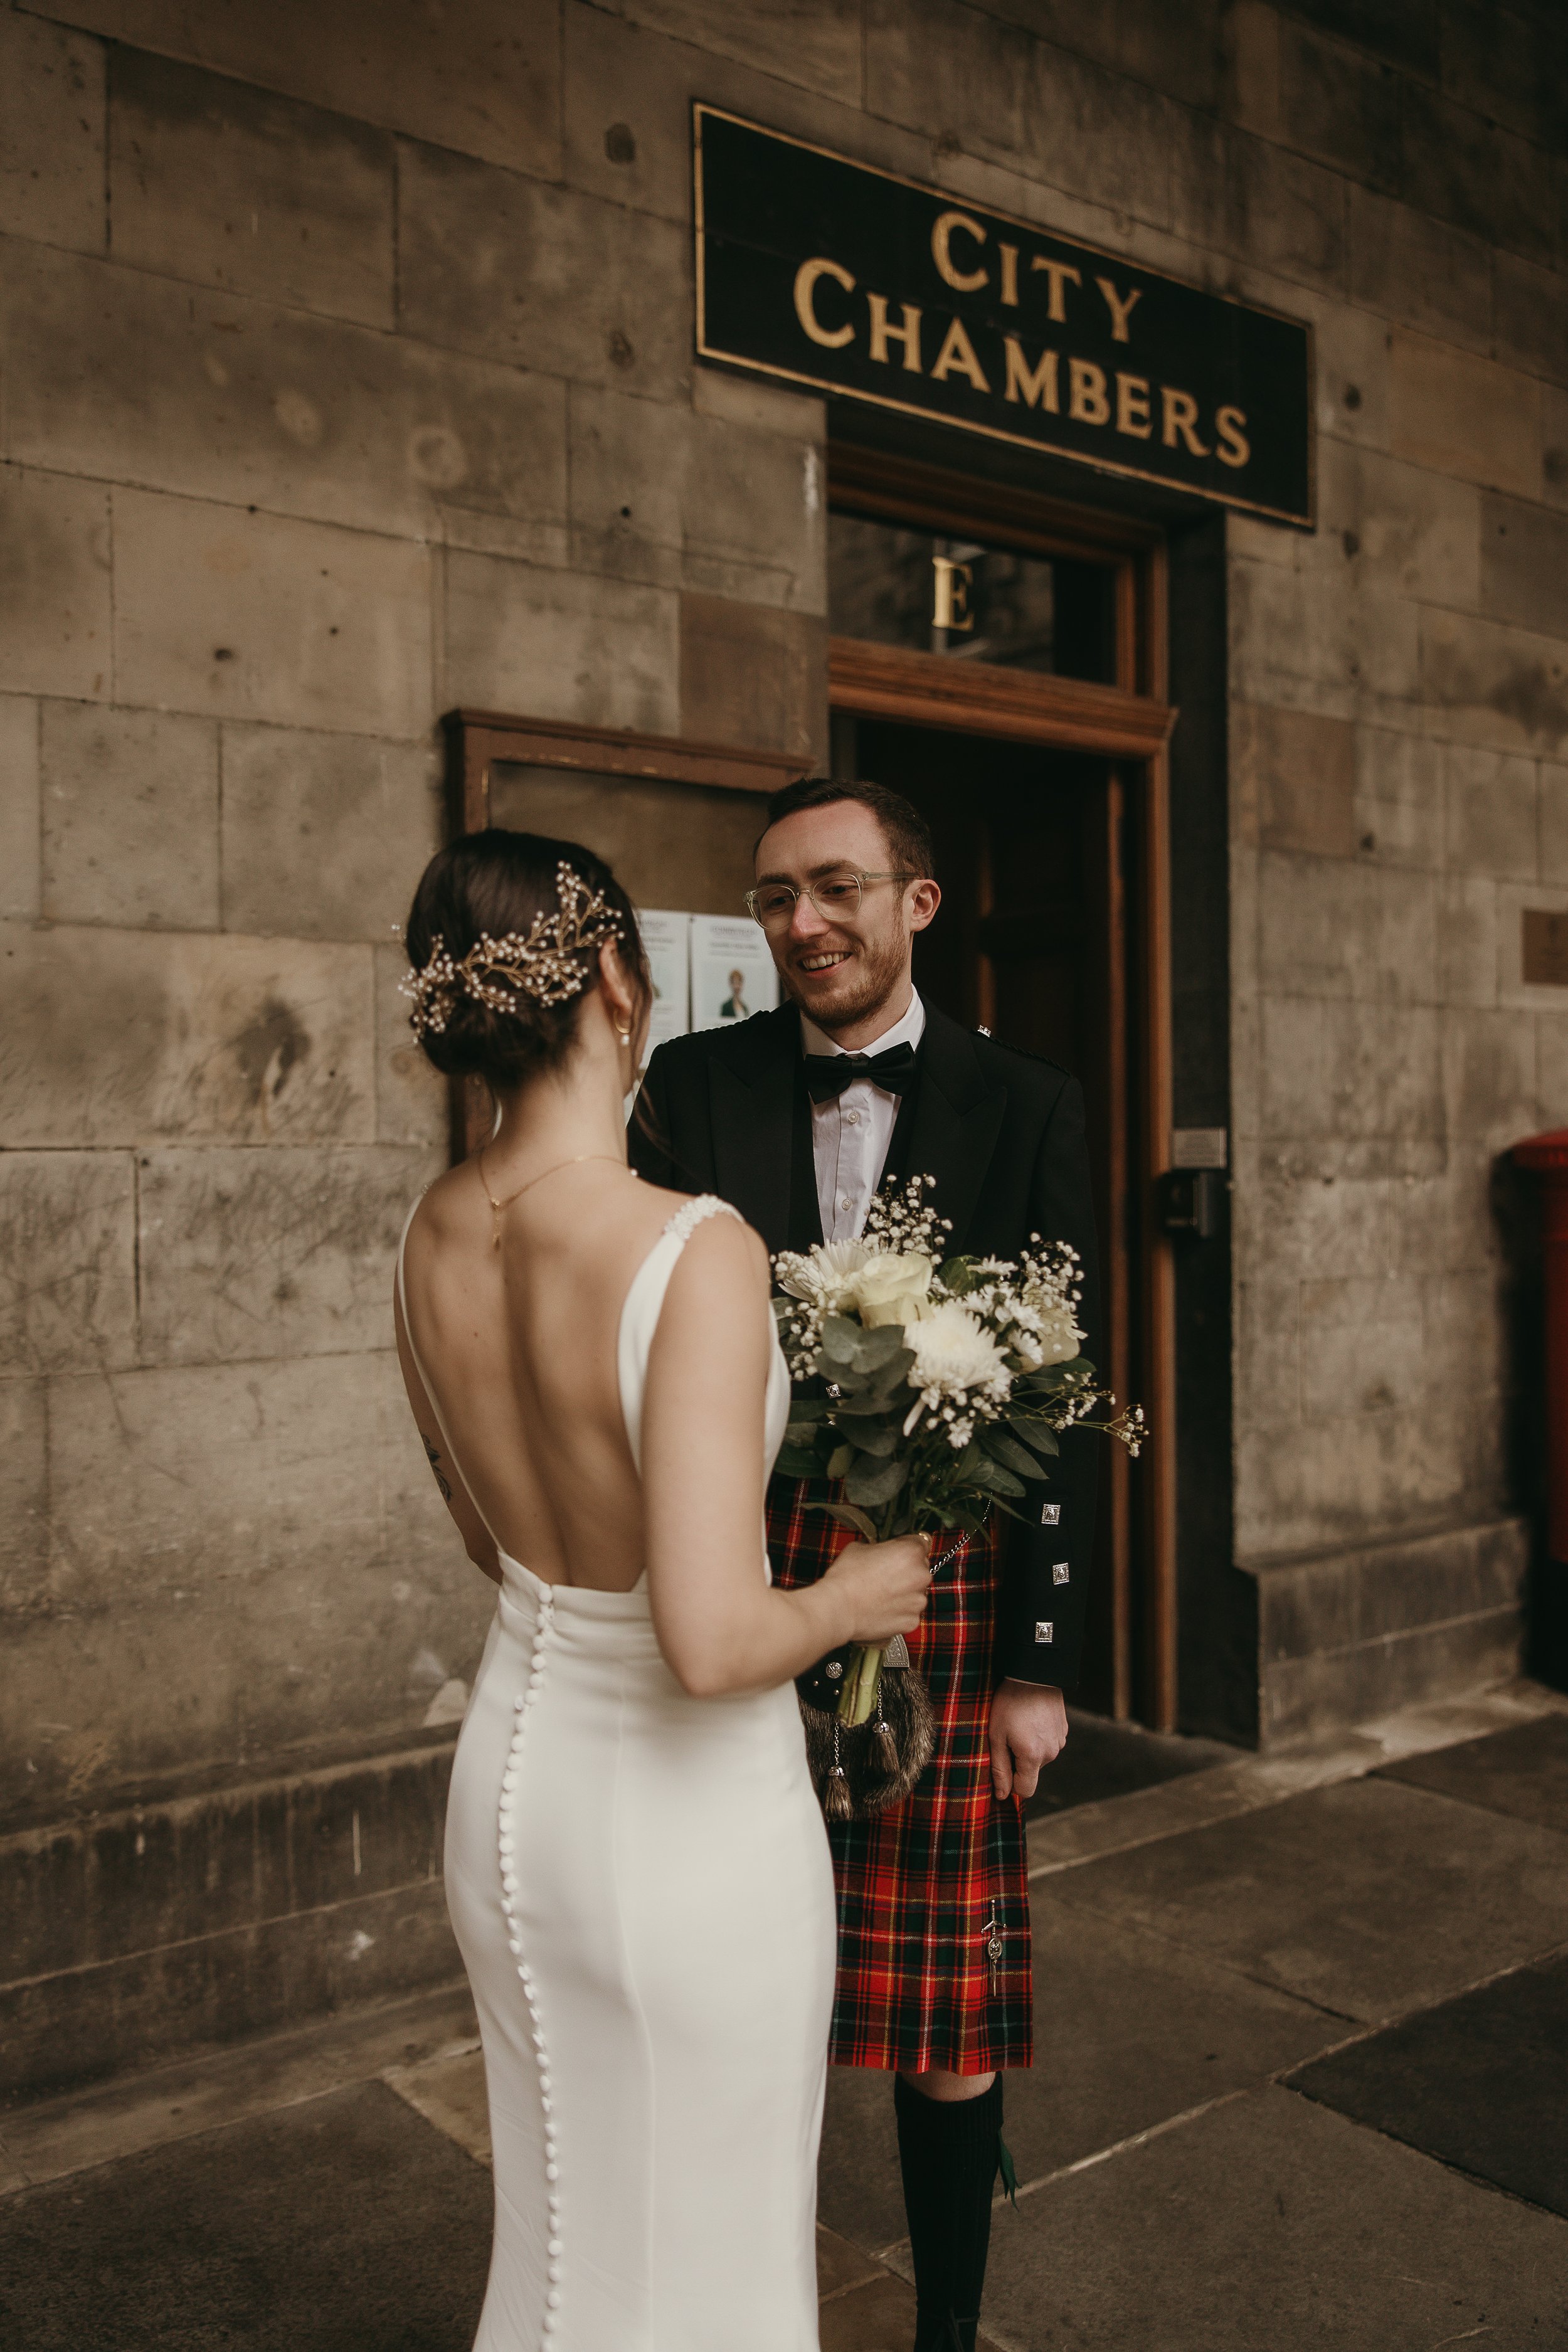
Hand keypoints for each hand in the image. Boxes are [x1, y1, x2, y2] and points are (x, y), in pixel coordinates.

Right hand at [823, 1533, 931, 1645]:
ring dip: (904, 1592)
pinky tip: (882, 1608)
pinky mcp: (912, 1620)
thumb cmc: (847, 1577)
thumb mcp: (860, 1546)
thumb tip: (881, 1550)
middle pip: (920, 1568)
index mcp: (911, 1551)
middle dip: (906, 1570)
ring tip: (881, 1595)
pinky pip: (909, 1612)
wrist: (838, 1608)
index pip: (921, 1542)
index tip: (898, 1552)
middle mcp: (921, 1575)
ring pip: (916, 1592)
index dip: (906, 1546)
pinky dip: (899, 1611)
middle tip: (885, 1575)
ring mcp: (918, 1600)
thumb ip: (879, 1547)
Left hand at [988, 1679, 1066, 1800]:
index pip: (1025, 1791)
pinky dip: (1039, 1737)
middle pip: (1031, 1772)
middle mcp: (1051, 1753)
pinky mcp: (1064, 1730)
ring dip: (1029, 1748)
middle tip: (1007, 1736)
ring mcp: (1060, 1741)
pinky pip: (1048, 1743)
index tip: (1002, 1766)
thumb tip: (1002, 1795)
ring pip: (1040, 1757)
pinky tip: (1030, 1719)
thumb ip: (999, 1769)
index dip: (1011, 1784)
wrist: (1033, 1674)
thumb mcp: (997, 1736)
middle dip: (1018, 1762)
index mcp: (1033, 1757)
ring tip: (1019, 1724)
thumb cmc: (1010, 1703)